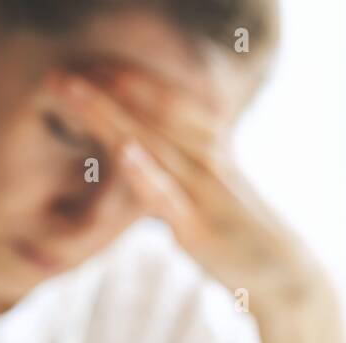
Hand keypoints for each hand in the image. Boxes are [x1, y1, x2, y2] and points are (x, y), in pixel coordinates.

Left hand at [50, 66, 329, 312]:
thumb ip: (180, 172)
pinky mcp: (198, 228)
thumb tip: (145, 159)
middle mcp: (206, 158)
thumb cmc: (243, 236)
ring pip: (152, 144)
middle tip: (60, 73)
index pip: (162, 102)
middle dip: (105, 90)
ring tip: (75, 91)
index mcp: (209, 146)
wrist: (285, 275)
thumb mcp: (212, 192)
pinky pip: (167, 196)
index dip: (124, 81)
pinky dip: (145, 173)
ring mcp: (203, 191)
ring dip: (110, 117)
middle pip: (150, 114)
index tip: (85, 64)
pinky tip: (122, 149)